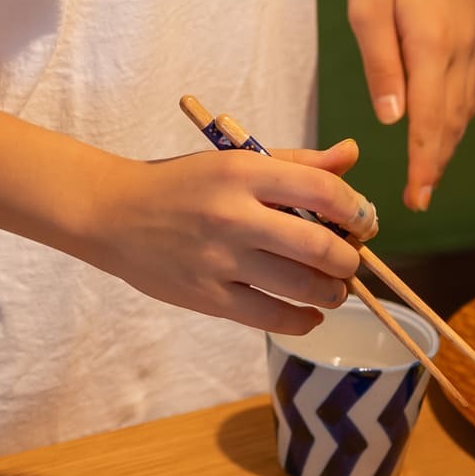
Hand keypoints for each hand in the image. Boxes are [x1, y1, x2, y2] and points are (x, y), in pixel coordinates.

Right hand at [66, 146, 372, 332]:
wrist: (112, 214)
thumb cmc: (181, 184)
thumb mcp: (234, 161)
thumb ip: (296, 163)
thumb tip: (352, 155)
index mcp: (243, 172)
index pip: (323, 190)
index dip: (357, 209)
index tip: (362, 220)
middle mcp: (234, 215)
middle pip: (320, 246)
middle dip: (350, 258)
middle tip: (350, 259)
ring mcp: (220, 260)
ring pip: (302, 286)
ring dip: (333, 291)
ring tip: (332, 287)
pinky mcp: (207, 296)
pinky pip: (272, 318)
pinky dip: (304, 319)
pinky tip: (310, 313)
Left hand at [346, 0, 474, 210]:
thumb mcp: (365, 8)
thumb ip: (381, 66)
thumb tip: (393, 120)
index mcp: (435, 43)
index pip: (432, 121)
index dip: (424, 164)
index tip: (416, 199)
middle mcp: (464, 44)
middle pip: (454, 118)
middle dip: (437, 161)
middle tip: (420, 197)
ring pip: (468, 101)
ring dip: (452, 138)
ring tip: (431, 167)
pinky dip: (464, 108)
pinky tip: (451, 119)